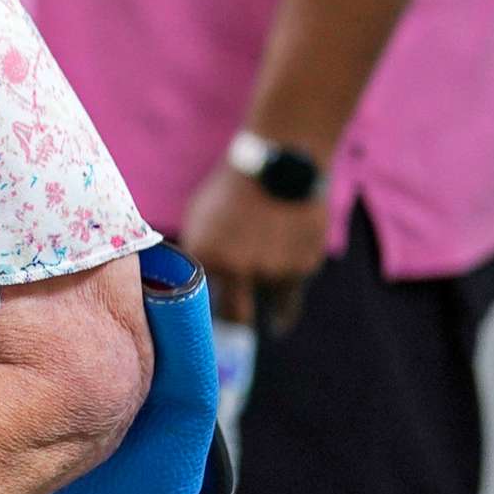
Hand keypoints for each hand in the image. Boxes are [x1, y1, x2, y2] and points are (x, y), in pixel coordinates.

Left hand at [181, 163, 330, 326]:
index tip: (200, 325)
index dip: (199, 312)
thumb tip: (189, 282)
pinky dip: (291, 287)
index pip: (197, 300)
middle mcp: (237, 269)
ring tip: (275, 325)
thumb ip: (199, 252)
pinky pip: (294, 289)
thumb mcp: (200, 217)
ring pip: (273, 309)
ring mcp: (273, 271)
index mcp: (204, 255)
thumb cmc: (232, 188)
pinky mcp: (303, 268)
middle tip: (237, 331)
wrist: (280, 162)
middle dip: (235, 325)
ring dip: (273, 313)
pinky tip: (289, 299)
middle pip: (235, 317)